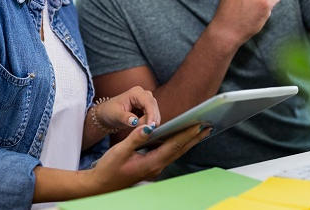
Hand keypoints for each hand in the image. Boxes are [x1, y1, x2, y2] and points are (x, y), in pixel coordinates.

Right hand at [87, 124, 210, 192]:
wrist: (100, 185)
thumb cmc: (108, 169)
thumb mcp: (119, 151)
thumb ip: (135, 138)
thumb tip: (149, 127)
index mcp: (151, 163)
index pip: (173, 146)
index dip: (187, 134)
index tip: (199, 124)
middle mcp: (156, 166)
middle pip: (180, 150)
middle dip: (194, 137)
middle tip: (209, 125)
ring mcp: (155, 168)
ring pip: (176, 152)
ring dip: (189, 141)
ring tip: (201, 129)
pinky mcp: (152, 166)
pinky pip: (169, 153)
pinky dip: (178, 144)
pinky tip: (181, 137)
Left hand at [95, 86, 159, 130]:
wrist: (107, 113)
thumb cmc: (110, 112)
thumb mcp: (115, 115)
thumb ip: (126, 118)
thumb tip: (135, 121)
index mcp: (135, 92)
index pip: (148, 102)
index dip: (151, 114)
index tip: (151, 126)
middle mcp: (143, 94)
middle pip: (154, 107)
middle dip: (152, 119)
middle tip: (148, 131)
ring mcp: (146, 100)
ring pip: (155, 112)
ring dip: (152, 121)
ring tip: (142, 130)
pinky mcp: (147, 107)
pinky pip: (153, 115)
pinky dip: (150, 122)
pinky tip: (145, 128)